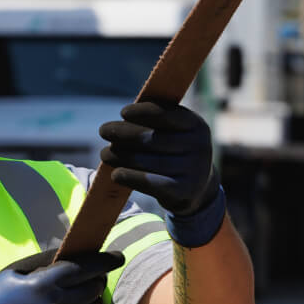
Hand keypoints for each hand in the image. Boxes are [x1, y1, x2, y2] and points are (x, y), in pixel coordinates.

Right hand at [0, 252, 123, 303]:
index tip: (119, 257)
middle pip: (93, 288)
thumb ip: (44, 259)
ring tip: (89, 297)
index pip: (85, 268)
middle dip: (98, 280)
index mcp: (44, 283)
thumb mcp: (16, 271)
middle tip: (95, 278)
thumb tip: (70, 249)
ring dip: (95, 301)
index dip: (106, 261)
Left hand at [98, 100, 218, 217]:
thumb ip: (157, 120)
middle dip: (122, 133)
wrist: (199, 188)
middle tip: (103, 131)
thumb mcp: (176, 132)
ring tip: (105, 154)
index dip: (141, 112)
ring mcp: (192, 170)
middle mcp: (199, 146)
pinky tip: (115, 174)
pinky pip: (148, 182)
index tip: (123, 113)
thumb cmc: (177, 152)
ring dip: (119, 155)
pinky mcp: (182, 191)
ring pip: (145, 160)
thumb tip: (125, 116)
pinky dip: (128, 177)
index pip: (165, 114)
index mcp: (196, 125)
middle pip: (150, 138)